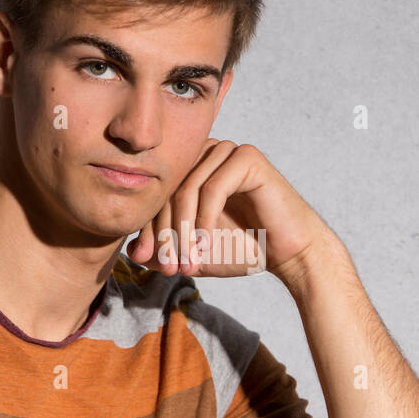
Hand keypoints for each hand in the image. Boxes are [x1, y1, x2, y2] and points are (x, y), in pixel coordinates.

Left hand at [125, 138, 334, 284]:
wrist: (288, 253)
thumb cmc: (243, 249)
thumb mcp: (193, 253)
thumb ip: (164, 251)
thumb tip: (131, 252)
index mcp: (190, 168)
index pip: (156, 194)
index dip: (148, 228)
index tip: (146, 261)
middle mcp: (206, 153)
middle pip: (168, 190)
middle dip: (165, 233)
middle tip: (169, 267)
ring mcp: (227, 151)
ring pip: (188, 189)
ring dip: (185, 231)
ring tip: (188, 263)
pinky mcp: (247, 157)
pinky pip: (213, 187)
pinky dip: (206, 219)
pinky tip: (208, 244)